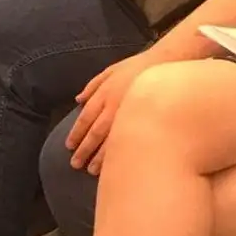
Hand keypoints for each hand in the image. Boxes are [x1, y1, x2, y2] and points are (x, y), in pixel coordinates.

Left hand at [65, 52, 155, 174]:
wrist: (165, 66)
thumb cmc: (137, 68)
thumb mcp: (110, 71)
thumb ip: (93, 86)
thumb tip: (78, 100)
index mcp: (104, 94)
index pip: (86, 118)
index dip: (77, 133)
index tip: (69, 146)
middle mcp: (113, 106)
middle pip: (95, 132)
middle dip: (84, 149)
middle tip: (75, 164)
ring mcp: (129, 116)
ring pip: (110, 141)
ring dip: (99, 157)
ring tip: (91, 170)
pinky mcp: (144, 123)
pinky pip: (129, 142)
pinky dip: (119, 154)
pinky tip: (115, 165)